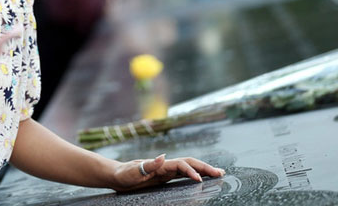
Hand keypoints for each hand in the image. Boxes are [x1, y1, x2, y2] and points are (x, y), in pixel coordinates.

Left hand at [110, 154, 224, 190]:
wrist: (115, 175)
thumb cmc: (123, 174)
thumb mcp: (132, 171)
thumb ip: (147, 165)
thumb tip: (162, 157)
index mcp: (160, 164)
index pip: (181, 165)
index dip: (191, 171)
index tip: (199, 180)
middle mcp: (165, 165)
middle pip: (189, 163)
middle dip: (205, 168)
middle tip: (221, 173)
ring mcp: (166, 171)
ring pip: (189, 168)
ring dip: (203, 170)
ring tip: (218, 174)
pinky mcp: (164, 177)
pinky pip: (183, 175)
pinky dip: (194, 175)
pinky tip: (202, 179)